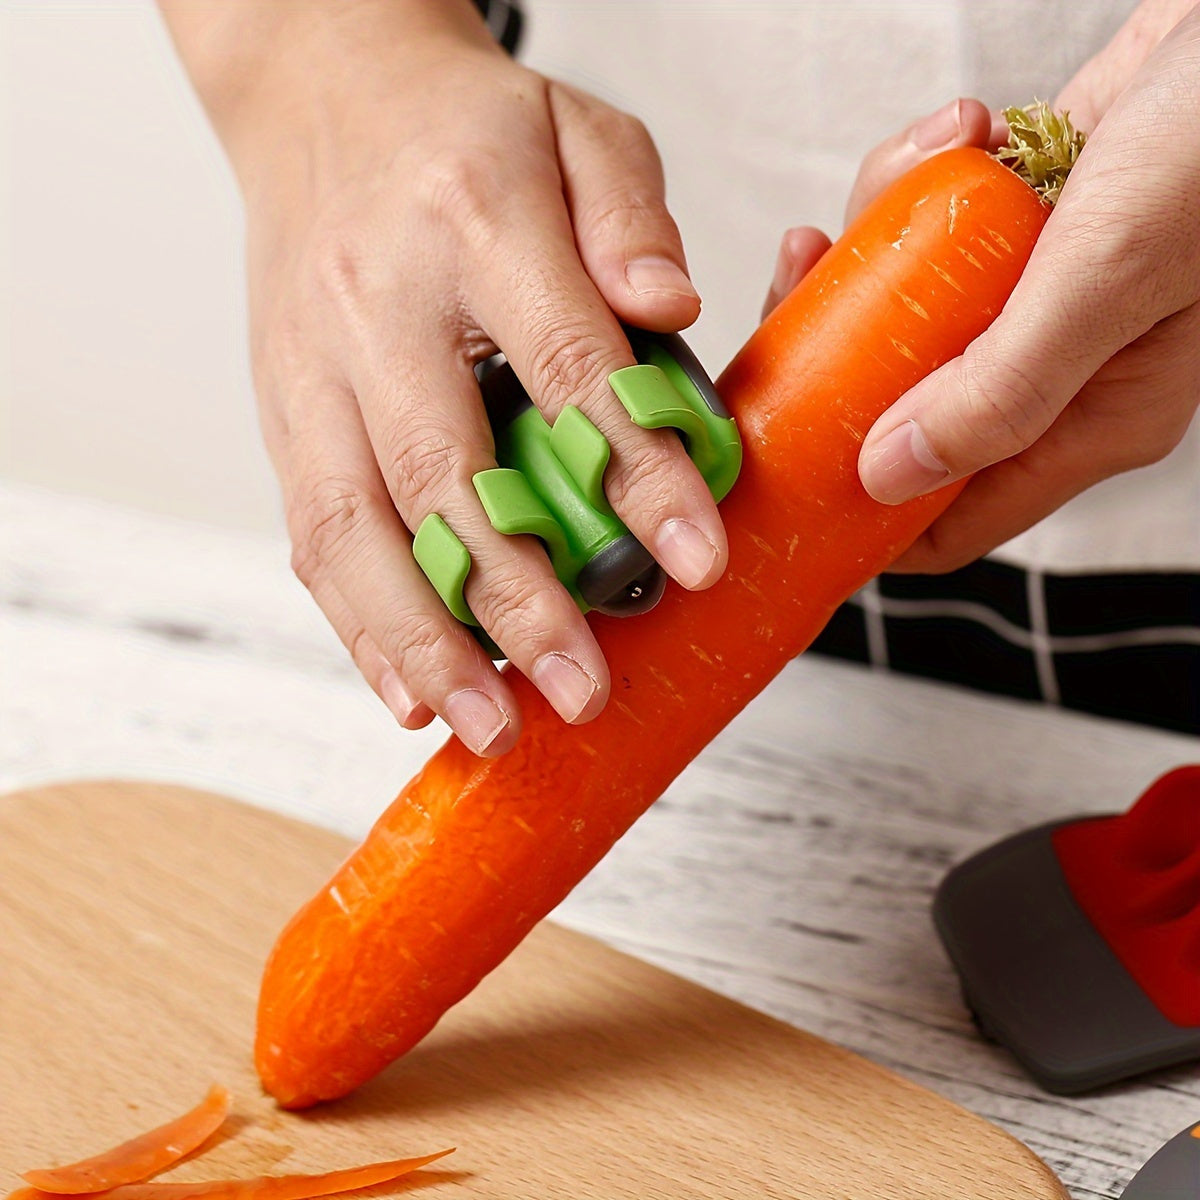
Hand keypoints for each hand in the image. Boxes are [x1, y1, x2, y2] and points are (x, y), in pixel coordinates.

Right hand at [161, 0, 726, 753]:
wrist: (318, 94)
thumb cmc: (463, 127)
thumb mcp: (576, 127)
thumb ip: (630, 214)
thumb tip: (673, 310)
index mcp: (472, 224)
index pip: (567, 366)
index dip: (633, 471)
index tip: (694, 558)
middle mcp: (378, 306)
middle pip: (444, 475)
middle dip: (518, 600)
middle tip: (583, 693)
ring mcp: (313, 367)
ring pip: (355, 528)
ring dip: (422, 641)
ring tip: (489, 724)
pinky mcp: (281, 410)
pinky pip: (310, 531)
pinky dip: (357, 622)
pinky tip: (405, 687)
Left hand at [765, 1, 1199, 571]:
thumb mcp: (1103, 278)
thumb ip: (999, 392)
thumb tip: (885, 479)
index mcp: (1092, 421)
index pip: (952, 520)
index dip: (859, 516)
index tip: (781, 478)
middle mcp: (1058, 372)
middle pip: (902, 407)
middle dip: (839, 350)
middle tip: (803, 284)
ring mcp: (1037, 300)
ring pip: (907, 307)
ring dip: (885, 233)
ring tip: (920, 168)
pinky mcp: (1023, 227)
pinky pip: (933, 227)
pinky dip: (926, 176)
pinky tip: (972, 130)